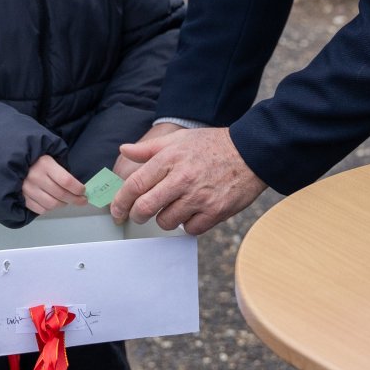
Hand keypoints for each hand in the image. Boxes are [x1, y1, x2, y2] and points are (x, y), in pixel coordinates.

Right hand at [21, 154, 86, 215]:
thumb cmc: (36, 159)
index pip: (66, 181)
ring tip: (66, 201)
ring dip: (62, 204)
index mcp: (45, 164)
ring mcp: (27, 189)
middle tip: (82, 200)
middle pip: (60, 194)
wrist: (13, 161)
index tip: (83, 191)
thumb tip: (76, 187)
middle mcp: (35, 177)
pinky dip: (49, 208)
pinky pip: (40, 209)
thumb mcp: (50, 156)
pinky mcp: (22, 198)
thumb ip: (62, 170)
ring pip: (51, 204)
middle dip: (75, 199)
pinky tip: (53, 202)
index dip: (77, 188)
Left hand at [109, 127, 266, 234]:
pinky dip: (188, 225)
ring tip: (174, 207)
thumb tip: (124, 150)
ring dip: (165, 219)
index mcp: (170, 159)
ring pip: (166, 222)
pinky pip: (189, 230)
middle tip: (139, 214)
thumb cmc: (212, 145)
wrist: (251, 152)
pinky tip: (193, 212)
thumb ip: (149, 148)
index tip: (117, 210)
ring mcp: (199, 197)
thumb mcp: (179, 139)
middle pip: (145, 208)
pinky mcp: (215, 212)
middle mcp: (182, 179)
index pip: (135, 184)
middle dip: (136, 215)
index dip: (120, 201)